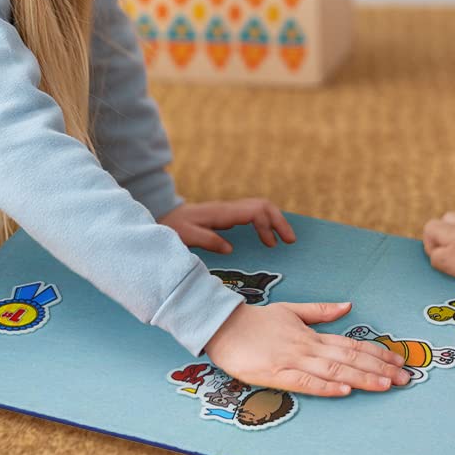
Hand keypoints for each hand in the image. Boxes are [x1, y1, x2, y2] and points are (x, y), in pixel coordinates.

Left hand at [159, 199, 295, 254]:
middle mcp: (229, 209)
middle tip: (291, 241)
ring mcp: (229, 211)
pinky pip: (253, 214)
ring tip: (285, 240)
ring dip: (275, 221)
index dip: (267, 226)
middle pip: (263, 205)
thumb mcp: (185, 236)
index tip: (271, 245)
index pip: (255, 211)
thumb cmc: (172, 228)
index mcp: (222, 213)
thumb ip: (206, 240)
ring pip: (260, 208)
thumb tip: (229, 248)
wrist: (163, 217)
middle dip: (280, 221)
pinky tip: (268, 237)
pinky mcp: (227, 216)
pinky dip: (265, 222)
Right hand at [204, 301, 410, 395]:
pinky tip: (345, 391)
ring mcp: (292, 361)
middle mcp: (307, 347)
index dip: (377, 353)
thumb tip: (348, 306)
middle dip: (379, 368)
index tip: (398, 361)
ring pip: (334, 371)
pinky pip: (305, 382)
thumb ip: (320, 311)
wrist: (223, 326)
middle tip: (405, 378)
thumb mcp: (291, 311)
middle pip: (349, 358)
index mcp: (311, 334)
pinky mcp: (276, 375)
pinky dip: (326, 387)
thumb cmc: (256, 322)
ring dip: (362, 378)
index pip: (351, 345)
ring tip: (386, 384)